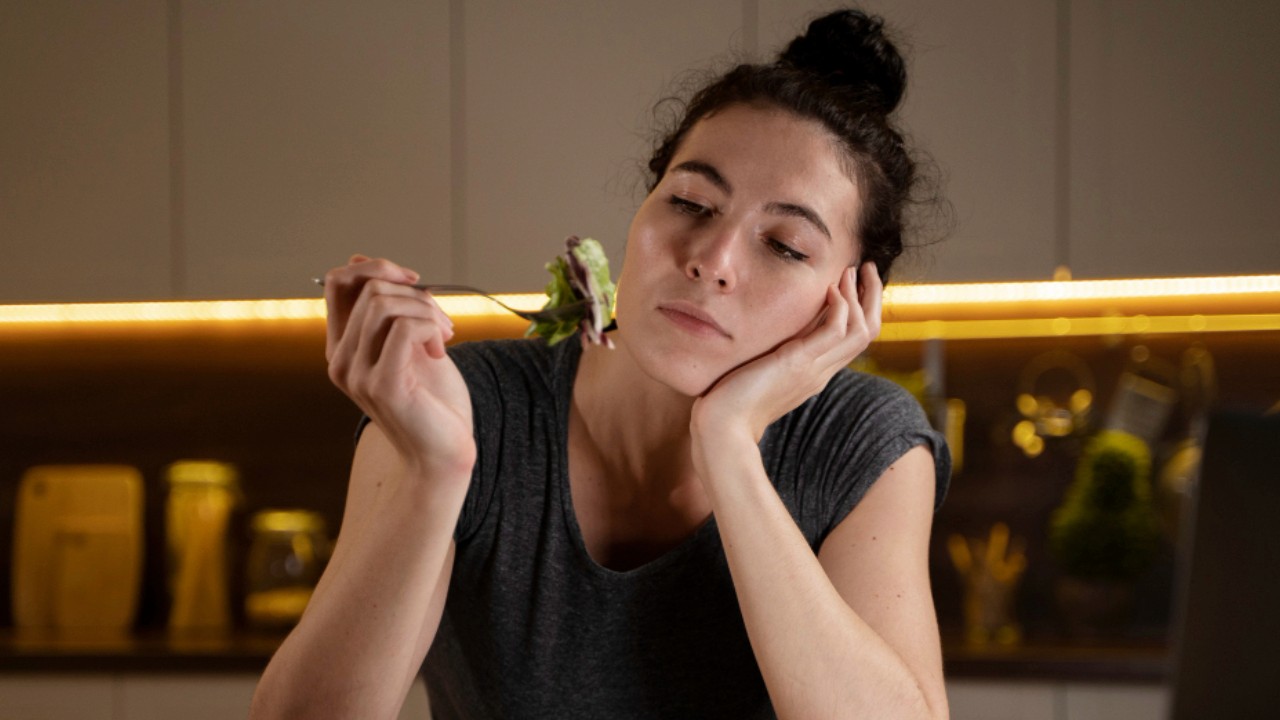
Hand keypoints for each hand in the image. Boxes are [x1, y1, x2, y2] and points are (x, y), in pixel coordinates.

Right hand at [323, 255, 475, 477]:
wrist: (444, 451)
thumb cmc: (432, 400)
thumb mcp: (410, 342)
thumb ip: (390, 308)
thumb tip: (361, 259)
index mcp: (342, 347)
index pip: (337, 282)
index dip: (375, 267)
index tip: (414, 282)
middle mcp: (341, 360)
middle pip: (369, 289)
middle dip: (417, 295)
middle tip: (443, 323)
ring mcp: (357, 374)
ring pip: (384, 304)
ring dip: (427, 310)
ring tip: (445, 335)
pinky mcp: (382, 385)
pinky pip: (404, 328)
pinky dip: (431, 328)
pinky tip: (442, 350)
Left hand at [691, 262, 882, 447]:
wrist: (722, 427)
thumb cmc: (731, 404)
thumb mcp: (759, 375)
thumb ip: (772, 359)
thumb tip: (767, 341)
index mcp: (814, 375)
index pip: (851, 340)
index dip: (859, 310)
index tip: (852, 284)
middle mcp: (821, 372)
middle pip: (866, 333)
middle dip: (871, 297)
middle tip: (866, 269)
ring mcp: (814, 369)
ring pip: (860, 330)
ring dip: (860, 296)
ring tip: (851, 271)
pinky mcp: (799, 362)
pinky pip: (836, 330)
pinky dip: (840, 306)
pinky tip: (831, 288)